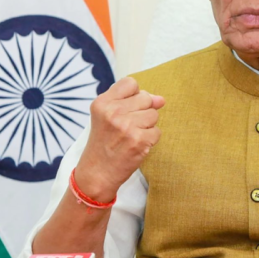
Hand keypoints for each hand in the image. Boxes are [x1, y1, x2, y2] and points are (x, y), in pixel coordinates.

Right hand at [75, 77, 164, 201]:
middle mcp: (113, 112)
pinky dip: (150, 140)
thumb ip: (132, 102)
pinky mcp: (139, 141)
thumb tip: (161, 99)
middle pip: (146, 98)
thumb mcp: (107, 117)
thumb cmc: (103, 143)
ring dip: (147, 126)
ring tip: (130, 136)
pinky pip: (157, 131)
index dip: (134, 96)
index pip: (131, 83)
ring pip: (154, 115)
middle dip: (142, 112)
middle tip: (126, 127)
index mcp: (102, 103)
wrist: (96, 174)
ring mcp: (127, 126)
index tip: (125, 109)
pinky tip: (135, 146)